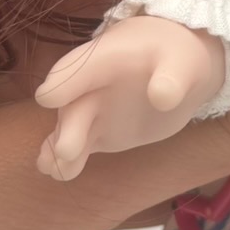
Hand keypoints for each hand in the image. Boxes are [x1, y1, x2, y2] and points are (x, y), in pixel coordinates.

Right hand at [33, 15, 226, 179]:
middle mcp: (90, 85)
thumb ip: (172, 77)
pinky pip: (79, 145)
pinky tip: (56, 172)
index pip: (80, 68)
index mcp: (106, 58)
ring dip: (59, 148)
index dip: (64, 82)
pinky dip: (67, 158)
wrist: (177, 69)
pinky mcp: (99, 132)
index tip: (47, 98)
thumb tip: (163, 97)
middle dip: (69, 127)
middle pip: (74, 105)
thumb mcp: (182, 61)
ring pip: (70, 129)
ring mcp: (92, 110)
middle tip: (66, 150)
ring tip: (51, 168)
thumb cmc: (176, 56)